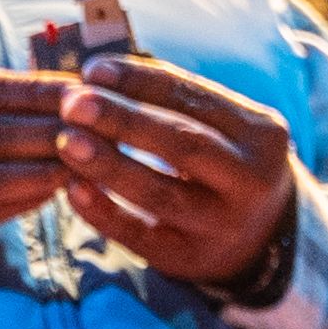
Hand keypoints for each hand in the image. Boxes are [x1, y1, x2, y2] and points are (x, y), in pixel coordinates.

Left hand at [52, 56, 298, 289]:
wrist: (260, 234)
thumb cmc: (225, 163)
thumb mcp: (225, 128)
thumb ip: (175, 103)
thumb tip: (98, 74)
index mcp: (261, 132)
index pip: (196, 98)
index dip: (142, 81)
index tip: (93, 70)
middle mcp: (250, 179)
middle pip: (182, 144)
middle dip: (124, 120)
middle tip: (73, 103)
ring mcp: (222, 224)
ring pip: (160, 193)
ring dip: (109, 165)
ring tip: (66, 141)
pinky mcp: (189, 258)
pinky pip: (140, 236)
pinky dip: (104, 212)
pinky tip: (73, 189)